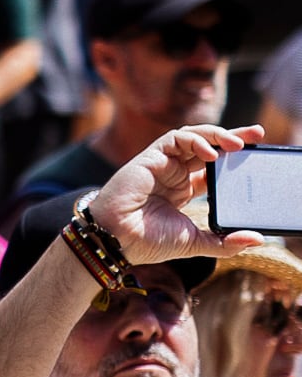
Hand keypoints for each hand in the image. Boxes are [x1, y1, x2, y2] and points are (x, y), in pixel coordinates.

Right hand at [92, 126, 264, 264]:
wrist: (116, 239)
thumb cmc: (147, 241)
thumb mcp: (196, 242)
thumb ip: (225, 241)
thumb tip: (258, 239)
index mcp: (182, 189)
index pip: (213, 167)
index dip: (234, 158)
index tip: (257, 155)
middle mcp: (173, 173)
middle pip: (207, 146)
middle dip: (233, 137)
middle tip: (258, 134)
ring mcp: (162, 163)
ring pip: (193, 137)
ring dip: (217, 135)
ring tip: (239, 143)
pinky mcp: (150, 157)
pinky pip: (175, 139)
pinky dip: (195, 141)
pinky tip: (211, 152)